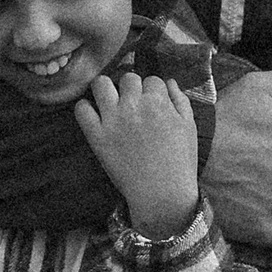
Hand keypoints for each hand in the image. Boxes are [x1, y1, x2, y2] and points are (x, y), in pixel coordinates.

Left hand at [74, 67, 200, 232]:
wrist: (162, 193)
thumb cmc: (180, 161)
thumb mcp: (189, 126)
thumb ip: (180, 100)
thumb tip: (169, 81)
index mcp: (158, 101)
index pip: (151, 80)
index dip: (152, 91)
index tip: (151, 104)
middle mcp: (134, 105)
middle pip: (127, 78)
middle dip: (130, 88)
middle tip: (131, 104)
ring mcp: (113, 119)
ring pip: (101, 84)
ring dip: (105, 89)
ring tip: (108, 101)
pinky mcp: (97, 136)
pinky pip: (81, 110)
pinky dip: (85, 108)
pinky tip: (92, 115)